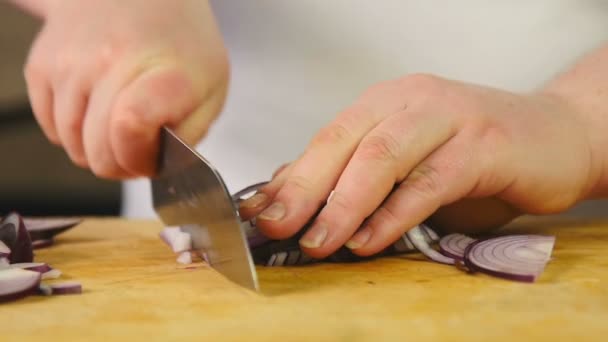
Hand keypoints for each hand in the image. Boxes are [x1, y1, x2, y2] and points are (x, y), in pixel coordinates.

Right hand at [24, 0, 227, 177]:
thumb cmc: (179, 41)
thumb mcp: (212, 86)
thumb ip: (190, 132)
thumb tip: (157, 165)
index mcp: (163, 69)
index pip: (131, 128)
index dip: (138, 159)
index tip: (151, 158)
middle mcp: (109, 62)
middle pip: (98, 149)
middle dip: (121, 165)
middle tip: (137, 151)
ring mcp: (70, 63)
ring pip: (72, 145)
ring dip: (96, 151)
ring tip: (118, 129)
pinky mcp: (42, 65)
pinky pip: (50, 128)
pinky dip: (72, 134)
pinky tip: (95, 113)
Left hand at [239, 74, 599, 257]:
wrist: (554, 135)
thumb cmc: (472, 152)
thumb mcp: (406, 158)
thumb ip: (354, 172)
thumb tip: (290, 192)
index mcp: (386, 102)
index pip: (326, 138)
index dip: (289, 177)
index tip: (256, 213)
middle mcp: (411, 101)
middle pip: (345, 143)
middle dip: (304, 189)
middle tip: (276, 227)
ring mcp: (449, 119)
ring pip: (383, 158)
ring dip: (343, 203)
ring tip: (318, 241)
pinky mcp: (483, 146)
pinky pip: (429, 182)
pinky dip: (394, 213)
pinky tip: (368, 238)